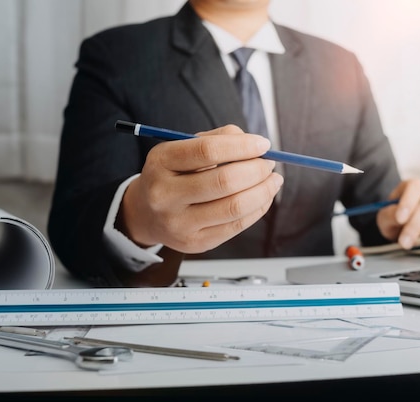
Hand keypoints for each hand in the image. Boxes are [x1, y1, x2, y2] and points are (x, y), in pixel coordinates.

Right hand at [118, 124, 283, 253]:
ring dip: (263, 191)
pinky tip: (263, 197)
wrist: (147, 214)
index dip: (242, 146)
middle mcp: (165, 195)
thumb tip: (255, 145)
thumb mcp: (183, 148)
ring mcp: (180, 223)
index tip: (263, 144)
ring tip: (272, 180)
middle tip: (269, 163)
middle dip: (256, 170)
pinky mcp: (196, 243)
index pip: (207, 151)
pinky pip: (237, 225)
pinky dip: (258, 208)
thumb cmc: (173, 175)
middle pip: (224, 181)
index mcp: (161, 163)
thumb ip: (218, 139)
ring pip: (235, 207)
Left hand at [376, 178, 419, 248]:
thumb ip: (389, 215)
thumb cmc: (395, 218)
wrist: (406, 227)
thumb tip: (399, 219)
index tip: (399, 219)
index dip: (408, 202)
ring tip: (410, 243)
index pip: (415, 187)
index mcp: (414, 186)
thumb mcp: (386, 216)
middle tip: (403, 242)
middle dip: (414, 226)